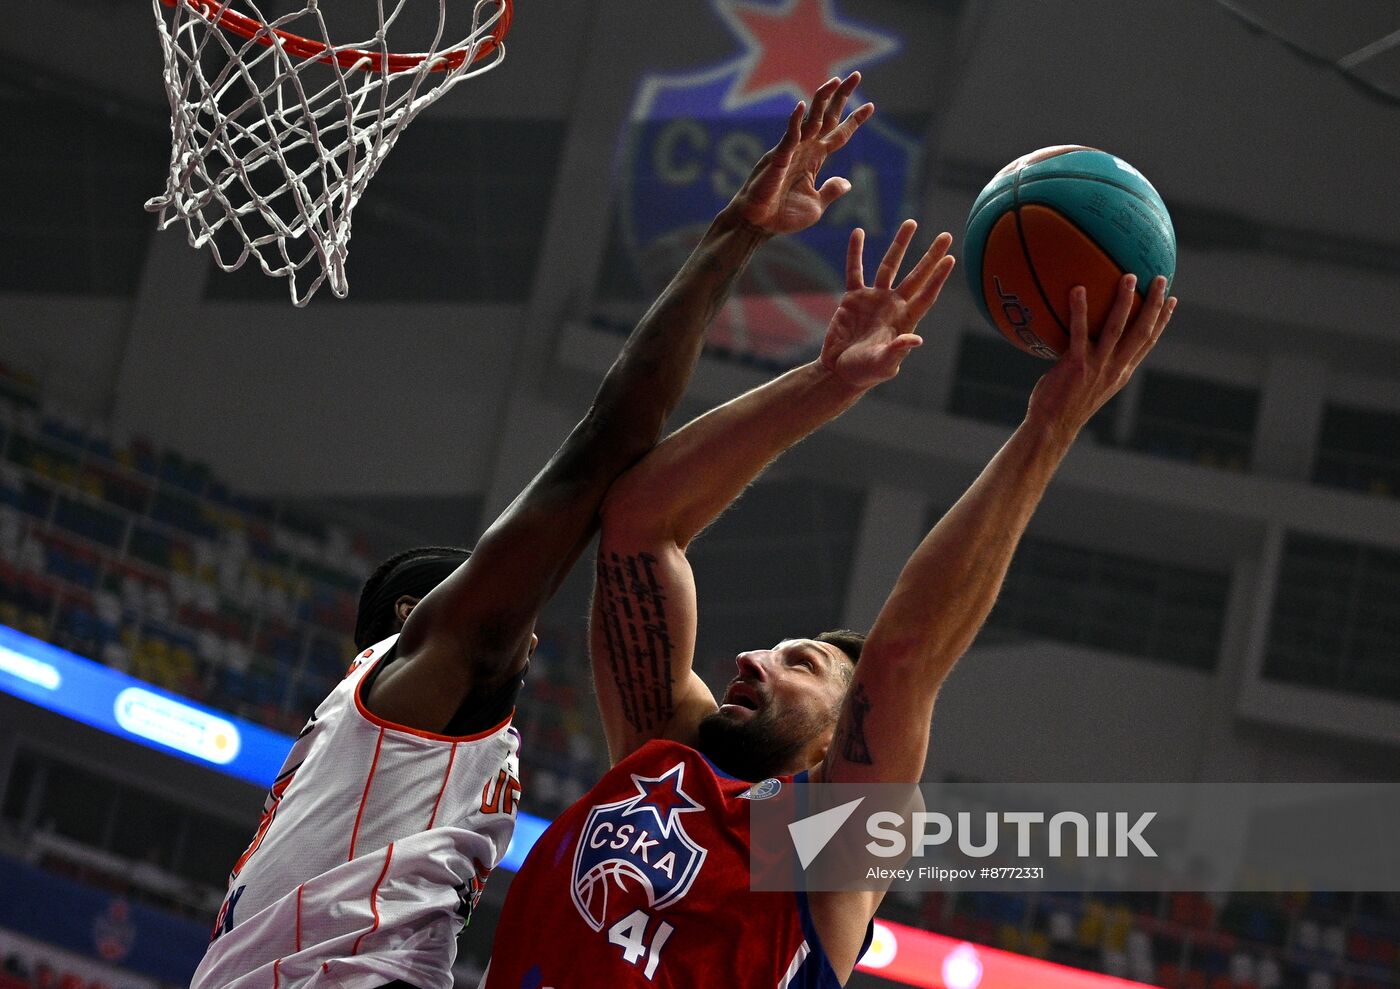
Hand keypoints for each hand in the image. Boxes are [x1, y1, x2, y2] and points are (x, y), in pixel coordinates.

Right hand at [729, 73, 873, 235]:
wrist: (758, 225)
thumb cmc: (782, 217)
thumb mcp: (815, 206)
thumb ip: (830, 191)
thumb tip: (847, 182)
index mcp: (815, 160)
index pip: (839, 134)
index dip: (854, 120)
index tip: (871, 105)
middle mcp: (804, 150)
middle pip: (826, 117)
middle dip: (841, 97)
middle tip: (856, 75)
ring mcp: (790, 151)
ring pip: (810, 120)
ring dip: (822, 100)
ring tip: (835, 81)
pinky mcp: (777, 159)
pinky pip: (788, 138)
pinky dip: (795, 123)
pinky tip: (802, 107)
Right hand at [820, 220, 955, 389]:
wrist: (840, 371)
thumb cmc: (864, 372)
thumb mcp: (882, 364)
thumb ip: (897, 351)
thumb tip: (916, 339)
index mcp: (904, 320)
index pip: (925, 295)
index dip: (938, 278)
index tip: (950, 259)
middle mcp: (893, 305)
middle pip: (916, 275)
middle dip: (931, 256)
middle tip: (946, 236)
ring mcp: (874, 299)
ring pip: (889, 266)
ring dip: (900, 245)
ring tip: (911, 223)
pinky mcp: (853, 298)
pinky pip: (855, 270)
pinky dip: (855, 252)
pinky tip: (858, 233)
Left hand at [1027, 274, 1177, 439]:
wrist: (1052, 427)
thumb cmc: (1063, 405)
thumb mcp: (1086, 384)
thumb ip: (1092, 363)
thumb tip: (1084, 339)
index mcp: (1121, 372)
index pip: (1148, 342)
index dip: (1162, 321)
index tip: (1172, 300)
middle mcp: (1115, 368)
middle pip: (1143, 331)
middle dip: (1155, 304)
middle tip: (1162, 279)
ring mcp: (1097, 366)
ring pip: (1118, 328)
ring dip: (1125, 301)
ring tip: (1129, 277)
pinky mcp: (1076, 365)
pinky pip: (1079, 332)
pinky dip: (1080, 310)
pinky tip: (1077, 289)